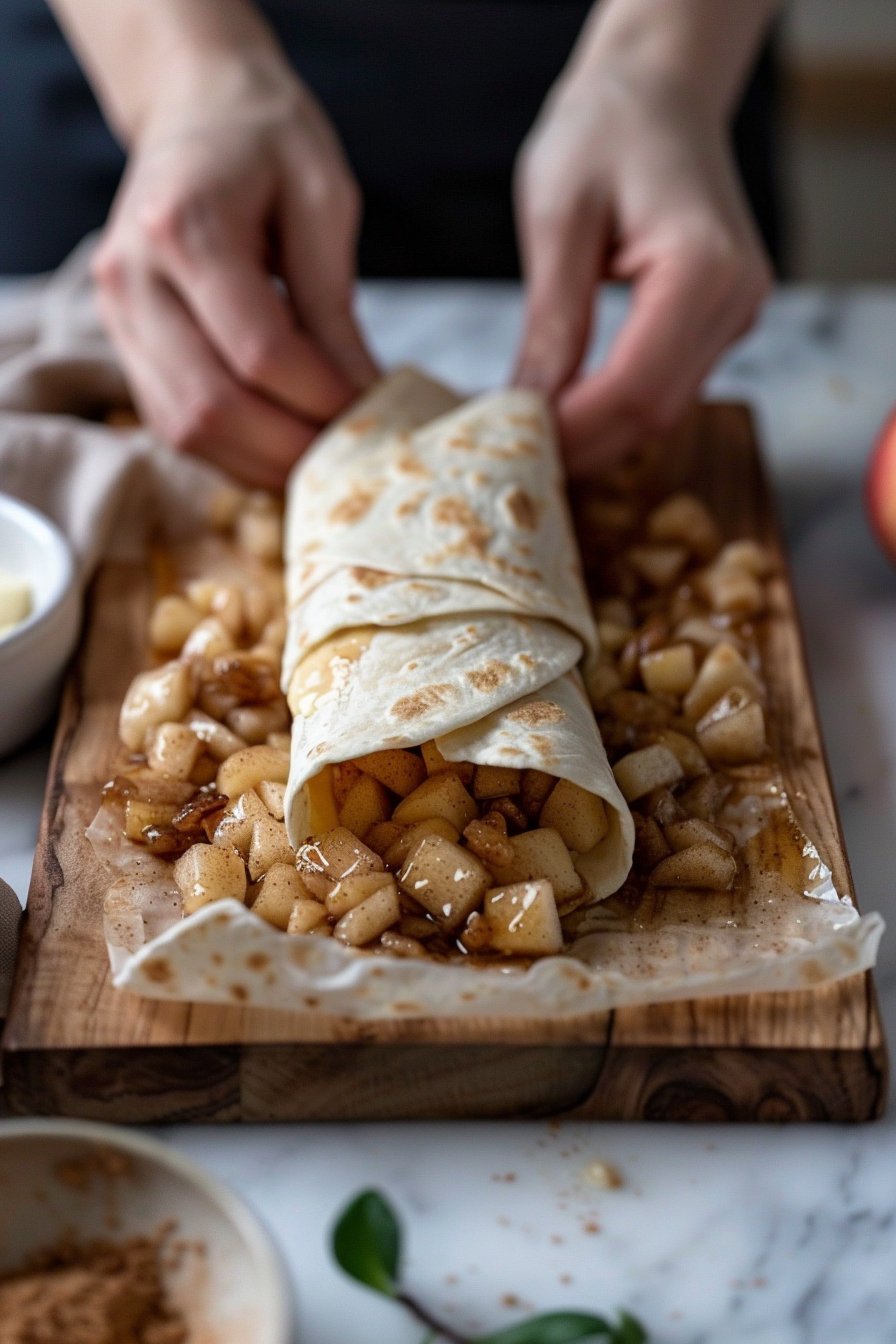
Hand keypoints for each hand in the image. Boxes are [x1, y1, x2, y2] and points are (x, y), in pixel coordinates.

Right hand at [92, 56, 376, 487]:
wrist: (196, 111)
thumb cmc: (267, 142)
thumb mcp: (322, 199)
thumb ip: (334, 300)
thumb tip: (363, 396)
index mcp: (183, 226)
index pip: (258, 351)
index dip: (323, 398)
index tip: (377, 413)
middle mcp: (133, 279)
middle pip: (213, 405)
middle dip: (293, 445)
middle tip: (356, 455)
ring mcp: (117, 317)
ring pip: (187, 429)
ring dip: (263, 461)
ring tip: (325, 459)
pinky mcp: (124, 345)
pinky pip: (175, 426)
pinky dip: (234, 451)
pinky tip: (283, 446)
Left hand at [513, 70, 771, 472]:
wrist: (658, 92)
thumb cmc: (605, 131)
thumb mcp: (558, 219)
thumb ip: (552, 322)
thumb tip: (525, 411)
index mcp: (703, 267)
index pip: (635, 387)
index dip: (573, 432)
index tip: (510, 450)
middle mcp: (736, 300)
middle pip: (654, 413)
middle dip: (582, 446)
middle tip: (509, 460)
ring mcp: (736, 315)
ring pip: (662, 411)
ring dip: (597, 435)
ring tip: (527, 438)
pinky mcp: (721, 323)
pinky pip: (665, 387)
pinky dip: (613, 409)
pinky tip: (564, 410)